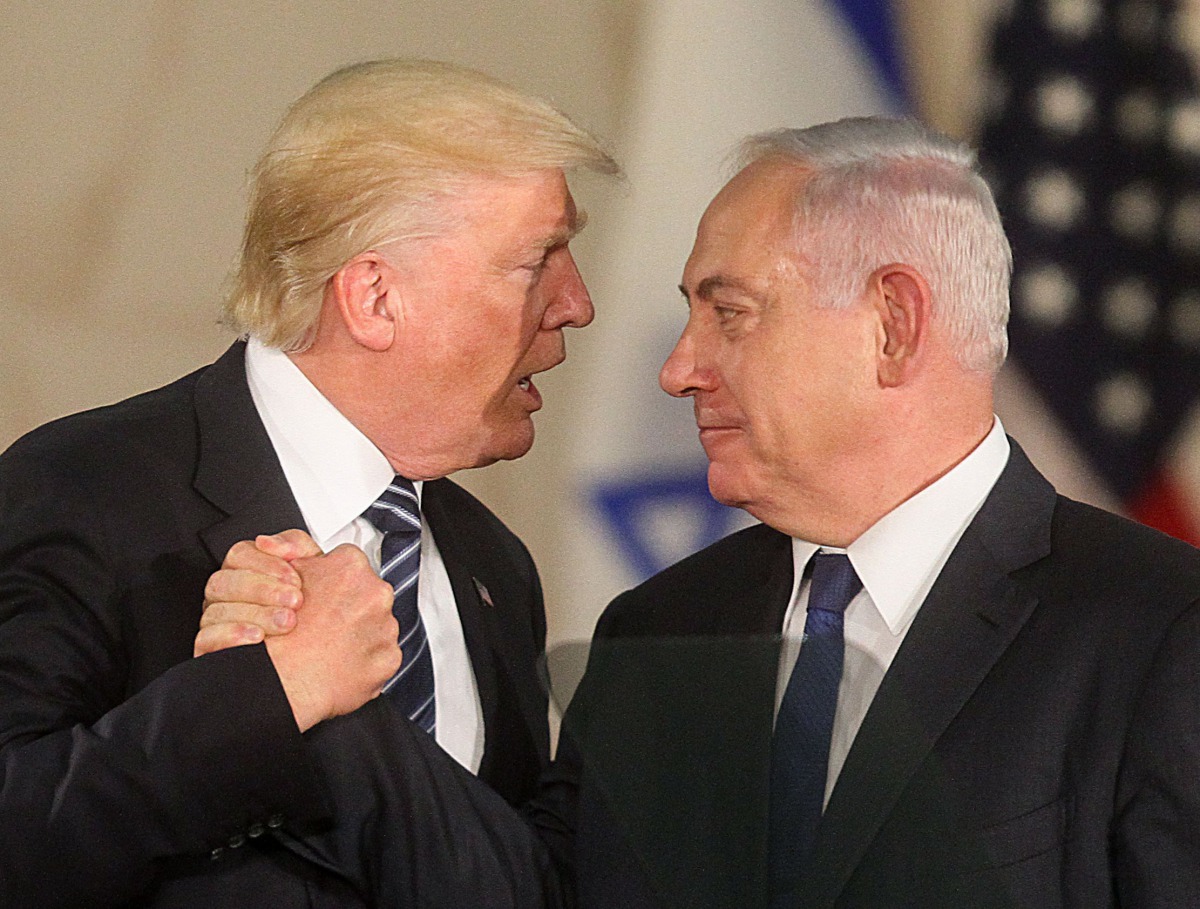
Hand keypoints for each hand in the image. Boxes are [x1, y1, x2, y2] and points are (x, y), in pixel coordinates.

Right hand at [194, 530, 319, 656]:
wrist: (323, 647)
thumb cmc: (316, 606)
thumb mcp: (315, 570)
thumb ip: (296, 546)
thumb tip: (267, 541)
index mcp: (247, 570)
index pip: (239, 555)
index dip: (266, 564)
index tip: (295, 578)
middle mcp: (227, 594)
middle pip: (224, 581)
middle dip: (263, 590)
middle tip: (295, 601)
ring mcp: (217, 621)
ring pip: (215, 611)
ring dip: (255, 614)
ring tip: (286, 622)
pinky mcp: (214, 649)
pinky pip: (206, 640)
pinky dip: (232, 636)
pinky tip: (258, 637)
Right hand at [267, 544, 400, 731]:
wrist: (282, 681)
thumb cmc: (281, 634)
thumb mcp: (285, 578)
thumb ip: (306, 557)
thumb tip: (316, 555)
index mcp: (351, 566)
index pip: (352, 564)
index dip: (335, 581)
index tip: (327, 594)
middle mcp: (376, 592)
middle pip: (369, 592)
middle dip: (352, 605)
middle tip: (327, 623)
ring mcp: (386, 626)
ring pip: (378, 623)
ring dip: (361, 631)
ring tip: (332, 645)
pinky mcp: (390, 657)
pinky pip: (381, 653)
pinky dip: (367, 658)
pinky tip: (343, 662)